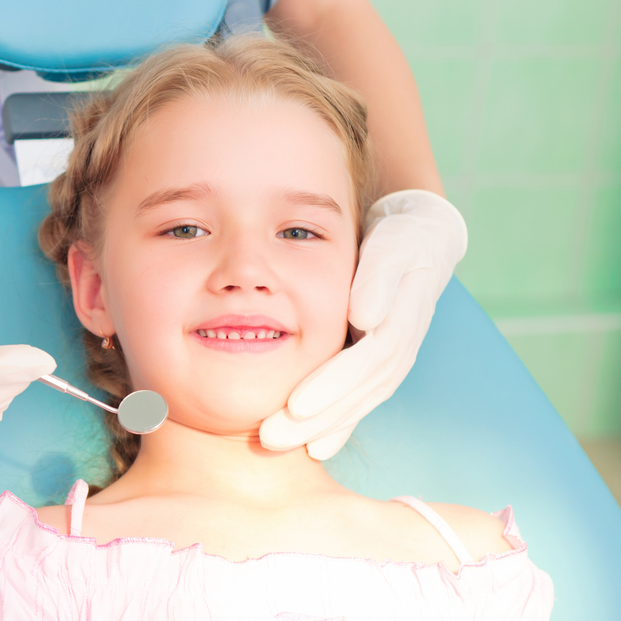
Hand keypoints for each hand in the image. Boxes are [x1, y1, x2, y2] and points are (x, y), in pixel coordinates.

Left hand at [259, 190, 467, 458]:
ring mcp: (388, 362)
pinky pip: (358, 402)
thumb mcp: (393, 249)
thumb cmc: (400, 242)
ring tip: (276, 442)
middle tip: (271, 437)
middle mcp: (396, 351)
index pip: (365, 362)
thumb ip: (379, 279)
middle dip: (316, 420)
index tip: (297, 406)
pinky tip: (312, 448)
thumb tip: (365, 316)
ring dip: (319, 427)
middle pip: (357, 393)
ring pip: (355, 403)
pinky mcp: (376, 367)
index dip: (332, 385)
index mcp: (399, 322)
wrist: (419, 242)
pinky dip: (337, 426)